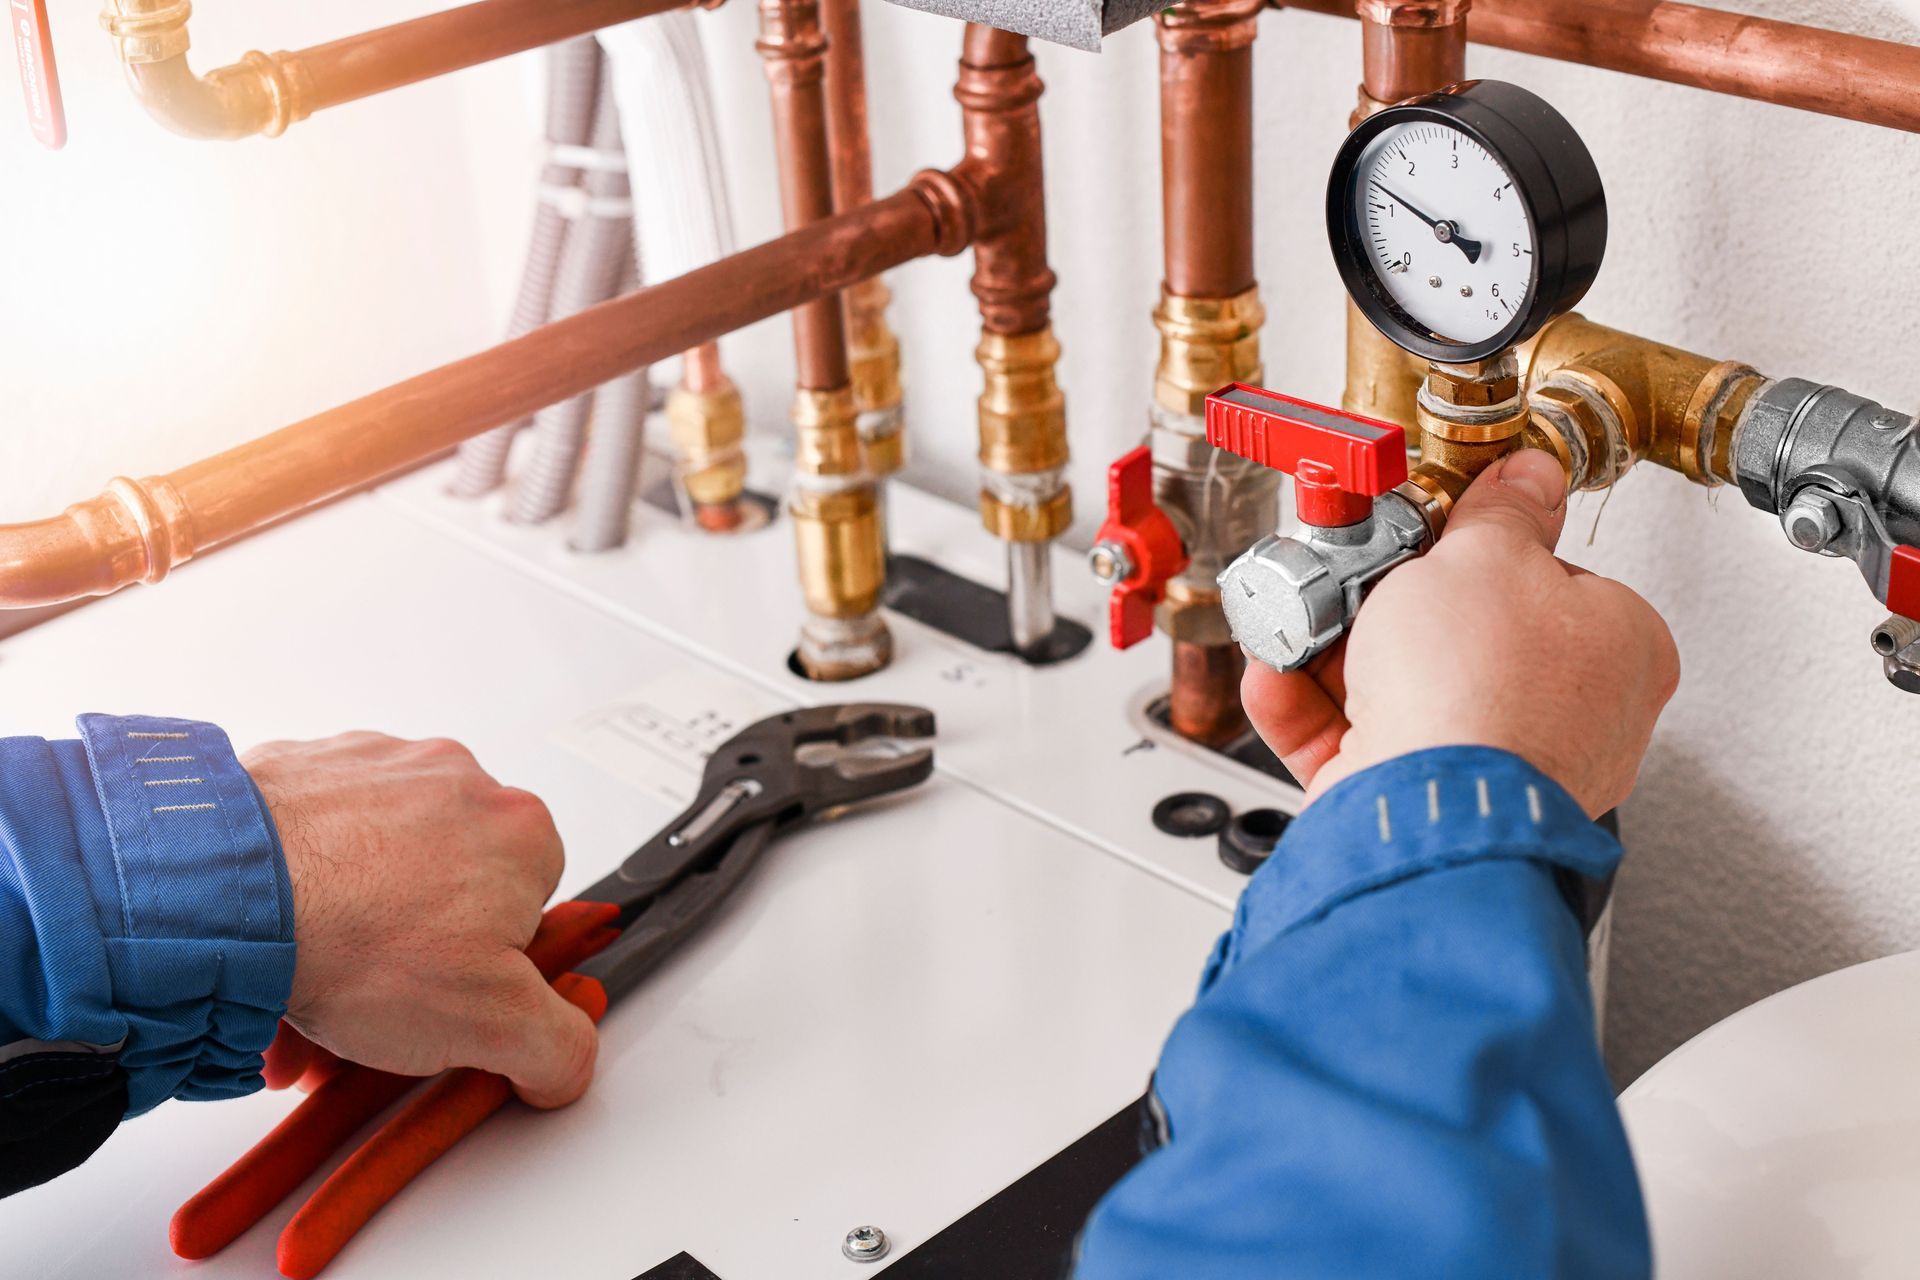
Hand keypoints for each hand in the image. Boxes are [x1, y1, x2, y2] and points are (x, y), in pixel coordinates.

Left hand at [245, 733, 595, 1107]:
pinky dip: (302, 887)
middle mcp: (457, 783)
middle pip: (453, 885)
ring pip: (380, 862)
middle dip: (415, 952)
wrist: (229, 894)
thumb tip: (566, 1059)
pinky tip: (276, 942)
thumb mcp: (494, 1025)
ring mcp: (378, 768)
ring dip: (355, 924)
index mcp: (521, 832)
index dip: (491, 968)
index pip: (531, 910)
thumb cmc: (355, 939)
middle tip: (372, 1007)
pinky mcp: (305, 768)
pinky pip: (317, 836)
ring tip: (310, 990)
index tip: (451, 1001)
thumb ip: (557, 1046)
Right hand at [1244, 449, 1678, 816]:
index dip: (1481, 553)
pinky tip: (1277, 674)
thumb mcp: (1487, 554)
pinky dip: (1311, 709)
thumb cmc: (1482, 692)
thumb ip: (1503, 511)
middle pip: (1464, 636)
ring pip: (1405, 691)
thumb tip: (1529, 478)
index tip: (1433, 536)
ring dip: (1337, 654)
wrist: (1424, 805)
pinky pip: (1360, 742)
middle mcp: (1567, 718)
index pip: (1551, 580)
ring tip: (1300, 620)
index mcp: (1618, 652)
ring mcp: (1493, 766)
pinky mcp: (1423, 801)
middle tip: (1353, 577)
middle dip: (1391, 607)